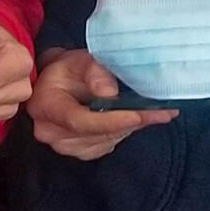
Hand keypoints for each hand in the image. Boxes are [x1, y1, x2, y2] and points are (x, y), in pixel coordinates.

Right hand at [28, 48, 176, 159]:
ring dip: (132, 127)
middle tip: (163, 112)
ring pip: (106, 140)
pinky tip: (140, 119)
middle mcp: (51, 132)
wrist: (57, 83)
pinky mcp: (80, 150)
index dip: (111, 120)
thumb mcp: (79, 60)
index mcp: (46, 107)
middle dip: (132, 122)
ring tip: (158, 113)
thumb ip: (94, 72)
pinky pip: (107, 144)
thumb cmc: (68, 69)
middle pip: (97, 133)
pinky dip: (125, 131)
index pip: (79, 121)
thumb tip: (110, 93)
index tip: (138, 115)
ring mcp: (65, 145)